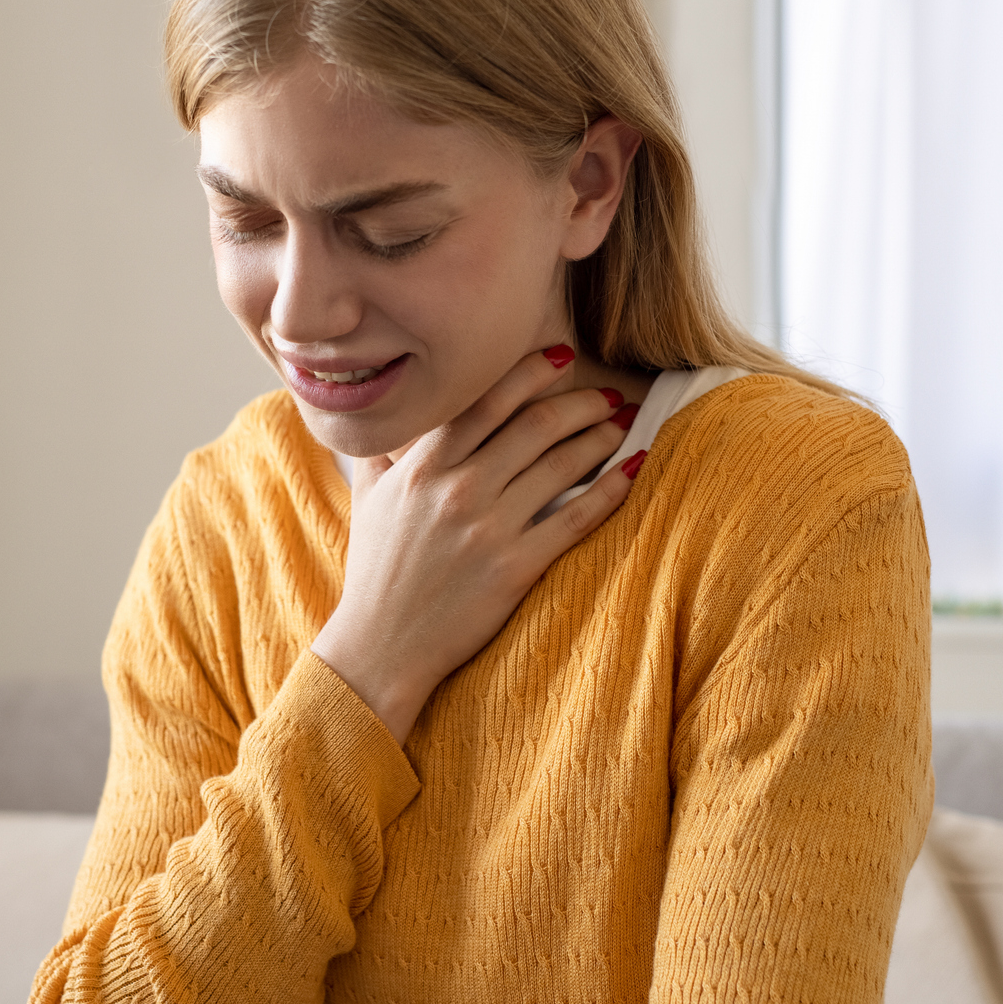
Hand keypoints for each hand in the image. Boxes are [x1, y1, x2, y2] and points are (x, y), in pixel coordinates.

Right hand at [312, 345, 644, 742]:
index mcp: (423, 467)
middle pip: (535, 425)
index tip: (562, 357)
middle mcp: (457, 488)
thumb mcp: (369, 499)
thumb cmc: (376, 573)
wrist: (381, 646)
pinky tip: (633, 470)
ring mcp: (488, 528)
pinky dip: (610, 489)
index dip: (531, 372)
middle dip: (580, 402)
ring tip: (623, 424)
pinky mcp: (516, 567)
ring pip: (560, 464)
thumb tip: (391, 410)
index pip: (487, 401)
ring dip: (600, 437)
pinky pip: (575, 517)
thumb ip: (384, 450)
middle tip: (607, 396)